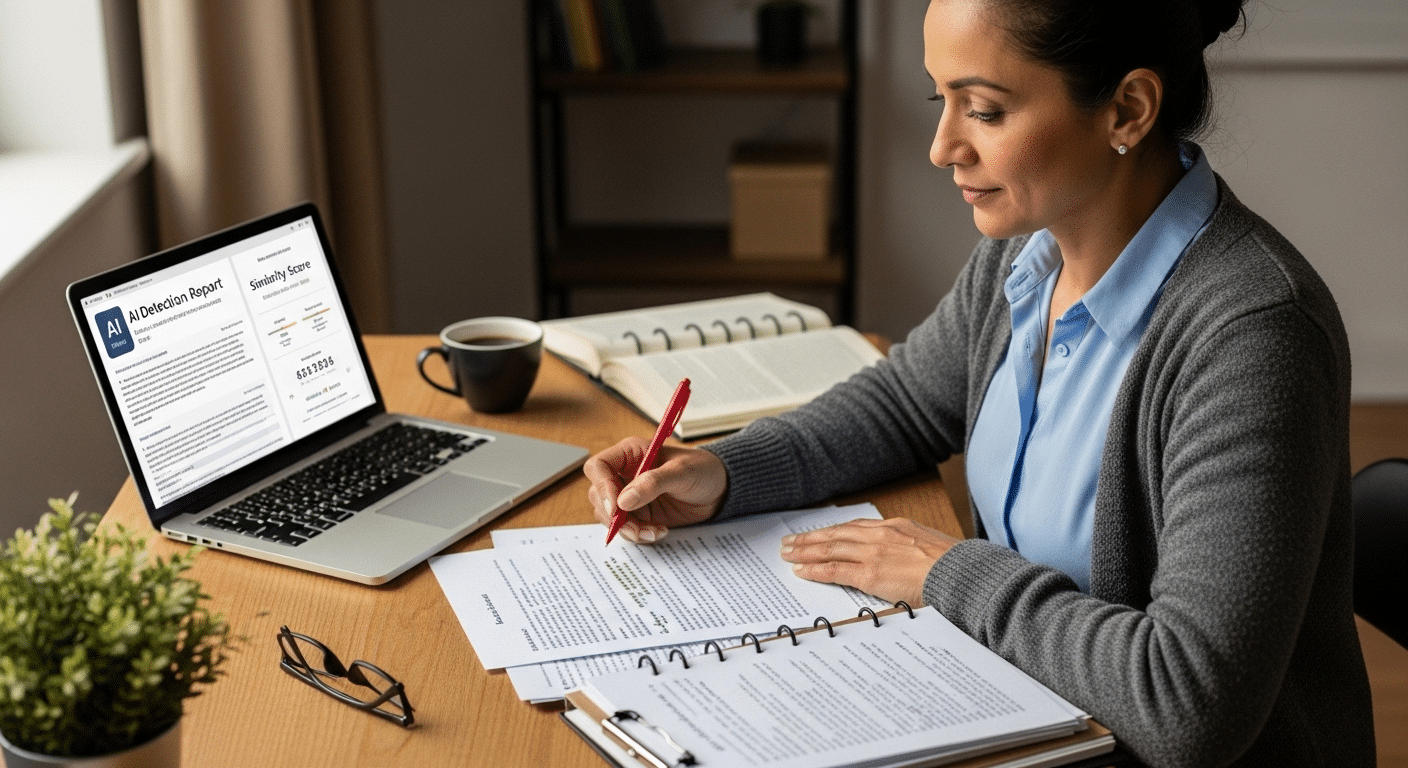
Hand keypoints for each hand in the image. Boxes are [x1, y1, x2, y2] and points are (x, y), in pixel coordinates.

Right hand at [583, 437, 727, 543]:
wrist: (719, 490)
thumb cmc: (703, 470)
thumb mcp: (682, 472)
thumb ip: (653, 483)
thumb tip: (623, 501)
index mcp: (631, 454)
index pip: (599, 467)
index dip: (602, 486)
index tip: (616, 508)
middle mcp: (625, 474)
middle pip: (599, 495)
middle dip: (614, 515)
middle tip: (635, 527)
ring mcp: (630, 496)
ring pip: (609, 516)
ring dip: (627, 529)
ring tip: (654, 531)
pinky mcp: (639, 514)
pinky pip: (626, 528)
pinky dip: (638, 534)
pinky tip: (659, 532)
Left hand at [779, 518, 959, 605]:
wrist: (964, 574)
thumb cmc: (955, 567)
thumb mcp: (932, 550)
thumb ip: (912, 553)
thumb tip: (904, 564)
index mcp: (898, 527)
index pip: (856, 529)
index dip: (833, 532)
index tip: (818, 535)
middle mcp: (882, 535)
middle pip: (837, 534)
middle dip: (811, 539)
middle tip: (790, 542)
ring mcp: (875, 553)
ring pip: (830, 548)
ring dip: (806, 551)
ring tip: (788, 553)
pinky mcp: (871, 573)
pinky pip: (836, 569)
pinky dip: (816, 569)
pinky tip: (802, 571)